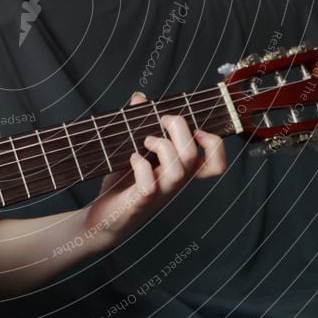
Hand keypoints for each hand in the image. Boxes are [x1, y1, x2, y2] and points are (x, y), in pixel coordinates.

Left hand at [83, 92, 226, 250]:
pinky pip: (149, 186)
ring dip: (163, 147)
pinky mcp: (138, 202)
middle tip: (161, 120)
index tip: (196, 129)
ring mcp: (158, 194)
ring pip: (178, 172)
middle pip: (194, 157)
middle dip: (180, 129)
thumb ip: (139, 124)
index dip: (215, 145)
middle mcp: (174, 184)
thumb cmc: (122, 184)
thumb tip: (140, 98)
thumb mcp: (134, 150)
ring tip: (145, 140)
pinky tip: (131, 158)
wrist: (102, 219)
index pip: (215, 165)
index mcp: (179, 171)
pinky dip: (141, 167)